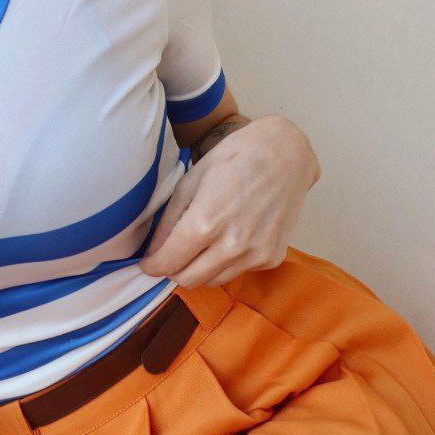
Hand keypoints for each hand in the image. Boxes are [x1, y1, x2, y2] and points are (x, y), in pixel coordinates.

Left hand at [138, 115, 319, 286]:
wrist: (285, 153)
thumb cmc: (234, 158)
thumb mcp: (191, 181)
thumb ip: (169, 221)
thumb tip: (154, 251)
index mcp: (205, 223)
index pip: (168, 262)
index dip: (152, 265)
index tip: (148, 262)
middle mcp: (232, 245)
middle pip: (188, 280)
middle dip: (174, 269)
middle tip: (173, 253)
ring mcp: (255, 255)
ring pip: (213, 281)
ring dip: (201, 268)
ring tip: (205, 242)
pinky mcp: (272, 258)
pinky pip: (239, 271)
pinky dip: (228, 262)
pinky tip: (233, 235)